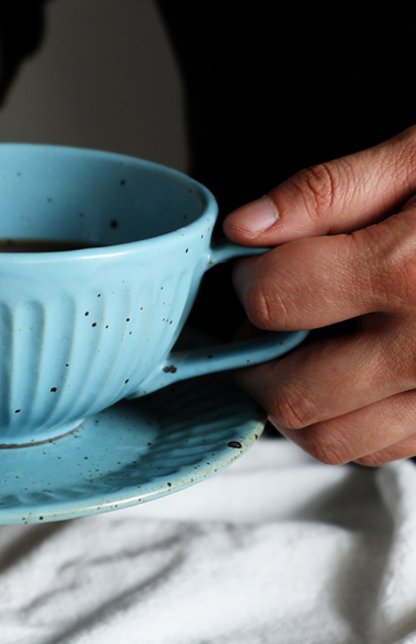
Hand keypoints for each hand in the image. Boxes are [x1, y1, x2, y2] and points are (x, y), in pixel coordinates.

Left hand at [223, 126, 415, 465]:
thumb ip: (326, 193)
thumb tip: (245, 227)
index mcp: (408, 268)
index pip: (276, 300)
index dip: (248, 282)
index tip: (255, 271)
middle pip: (293, 393)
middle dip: (257, 359)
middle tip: (265, 323)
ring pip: (336, 440)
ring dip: (299, 402)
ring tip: (307, 352)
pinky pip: (390, 449)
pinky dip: (354, 422)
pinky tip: (364, 374)